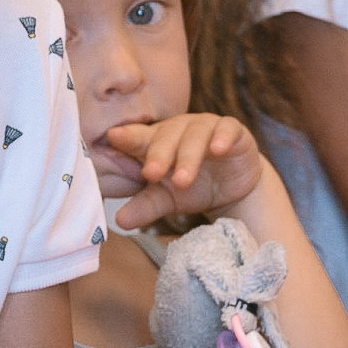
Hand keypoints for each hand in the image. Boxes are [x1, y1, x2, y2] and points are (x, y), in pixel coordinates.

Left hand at [101, 112, 260, 230]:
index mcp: (156, 141)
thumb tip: (119, 221)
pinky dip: (222, 138)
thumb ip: (144, 206)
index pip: (138, 137)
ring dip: (188, 157)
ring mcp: (206, 127)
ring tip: (182, 180)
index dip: (127, 137)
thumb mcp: (166, 199)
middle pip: (165, 137)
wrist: (231, 187)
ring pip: (194, 135)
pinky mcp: (232, 130)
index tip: (114, 137)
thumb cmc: (190, 187)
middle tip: (151, 174)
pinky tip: (218, 150)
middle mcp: (178, 129)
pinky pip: (227, 129)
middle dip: (158, 155)